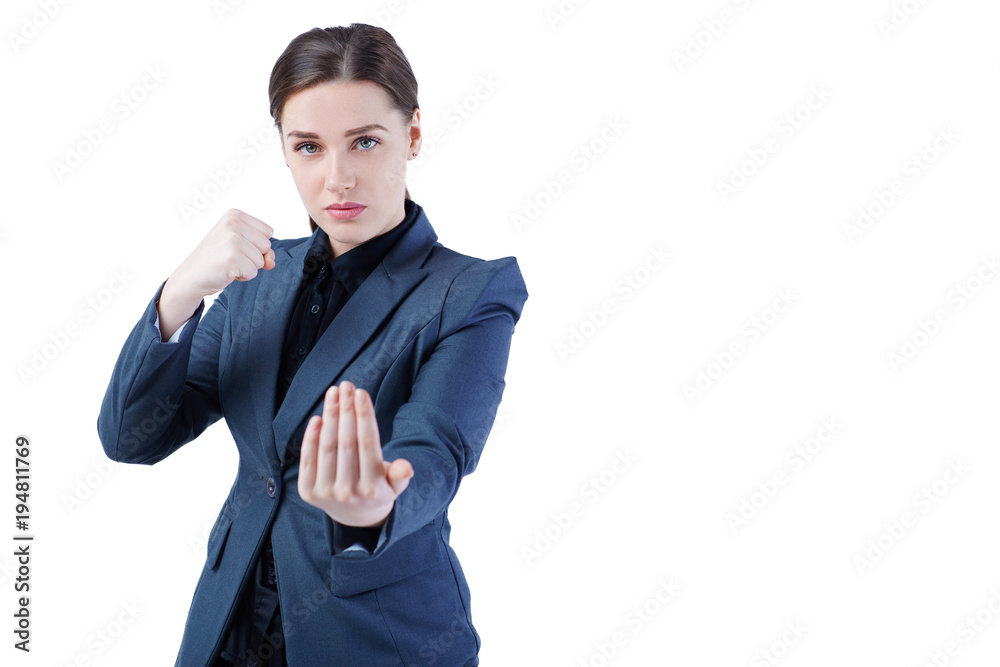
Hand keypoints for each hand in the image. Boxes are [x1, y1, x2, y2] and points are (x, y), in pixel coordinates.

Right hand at [158, 208, 274, 337]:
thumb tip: (271, 262)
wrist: (191, 276)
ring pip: (261, 261)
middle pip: (267, 246)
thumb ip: (263, 250)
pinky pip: (253, 272)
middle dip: (253, 257)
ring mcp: (232, 240)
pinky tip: (226, 271)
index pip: (268, 232)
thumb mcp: (241, 246)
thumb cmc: (216, 259)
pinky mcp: (232, 258)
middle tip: (230, 257)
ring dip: (247, 267)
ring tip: (227, 263)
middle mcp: (233, 223)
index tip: (236, 246)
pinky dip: (242, 276)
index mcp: (235, 215)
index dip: (256, 245)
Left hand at [297, 381, 413, 528]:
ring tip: (333, 394)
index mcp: (373, 488)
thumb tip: (405, 467)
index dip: (363, 416)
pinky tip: (317, 418)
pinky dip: (310, 438)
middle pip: (346, 442)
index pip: (367, 444)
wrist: (354, 517)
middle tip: (346, 386)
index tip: (361, 393)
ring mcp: (326, 494)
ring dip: (329, 417)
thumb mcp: (395, 485)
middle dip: (346, 410)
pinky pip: (308, 459)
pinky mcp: (307, 493)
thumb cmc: (378, 489)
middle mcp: (348, 493)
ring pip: (327, 447)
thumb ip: (400, 475)